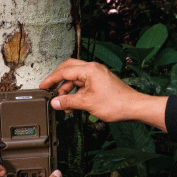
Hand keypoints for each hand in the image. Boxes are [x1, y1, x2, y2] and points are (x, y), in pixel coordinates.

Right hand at [39, 59, 167, 129]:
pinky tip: (73, 105)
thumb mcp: (87, 103)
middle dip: (58, 80)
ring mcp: (97, 75)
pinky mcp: (100, 82)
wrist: (134, 107)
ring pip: (76, 79)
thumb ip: (69, 102)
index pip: (64, 71)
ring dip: (68, 90)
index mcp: (90, 70)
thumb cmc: (117, 103)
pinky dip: (77, 93)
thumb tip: (55, 102)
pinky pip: (84, 85)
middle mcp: (93, 69)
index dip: (51, 80)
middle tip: (49, 89)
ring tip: (63, 104)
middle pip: (69, 69)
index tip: (43, 86)